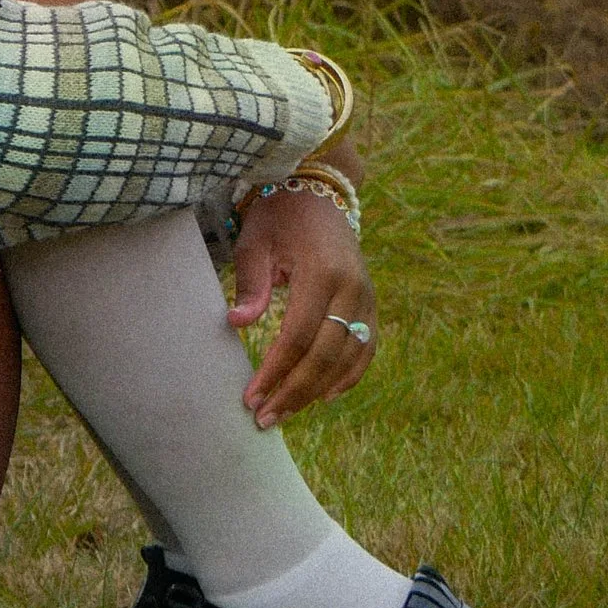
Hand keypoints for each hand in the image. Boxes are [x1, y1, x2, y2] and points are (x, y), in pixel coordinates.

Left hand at [226, 183, 379, 427]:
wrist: (319, 190)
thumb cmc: (279, 216)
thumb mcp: (256, 241)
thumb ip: (250, 284)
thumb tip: (237, 324)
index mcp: (322, 272)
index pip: (298, 337)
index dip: (275, 372)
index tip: (251, 397)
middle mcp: (352, 288)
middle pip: (325, 355)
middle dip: (293, 391)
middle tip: (264, 417)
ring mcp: (367, 296)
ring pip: (348, 358)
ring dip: (317, 391)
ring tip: (285, 412)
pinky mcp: (371, 302)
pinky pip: (365, 347)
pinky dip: (349, 376)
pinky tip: (324, 396)